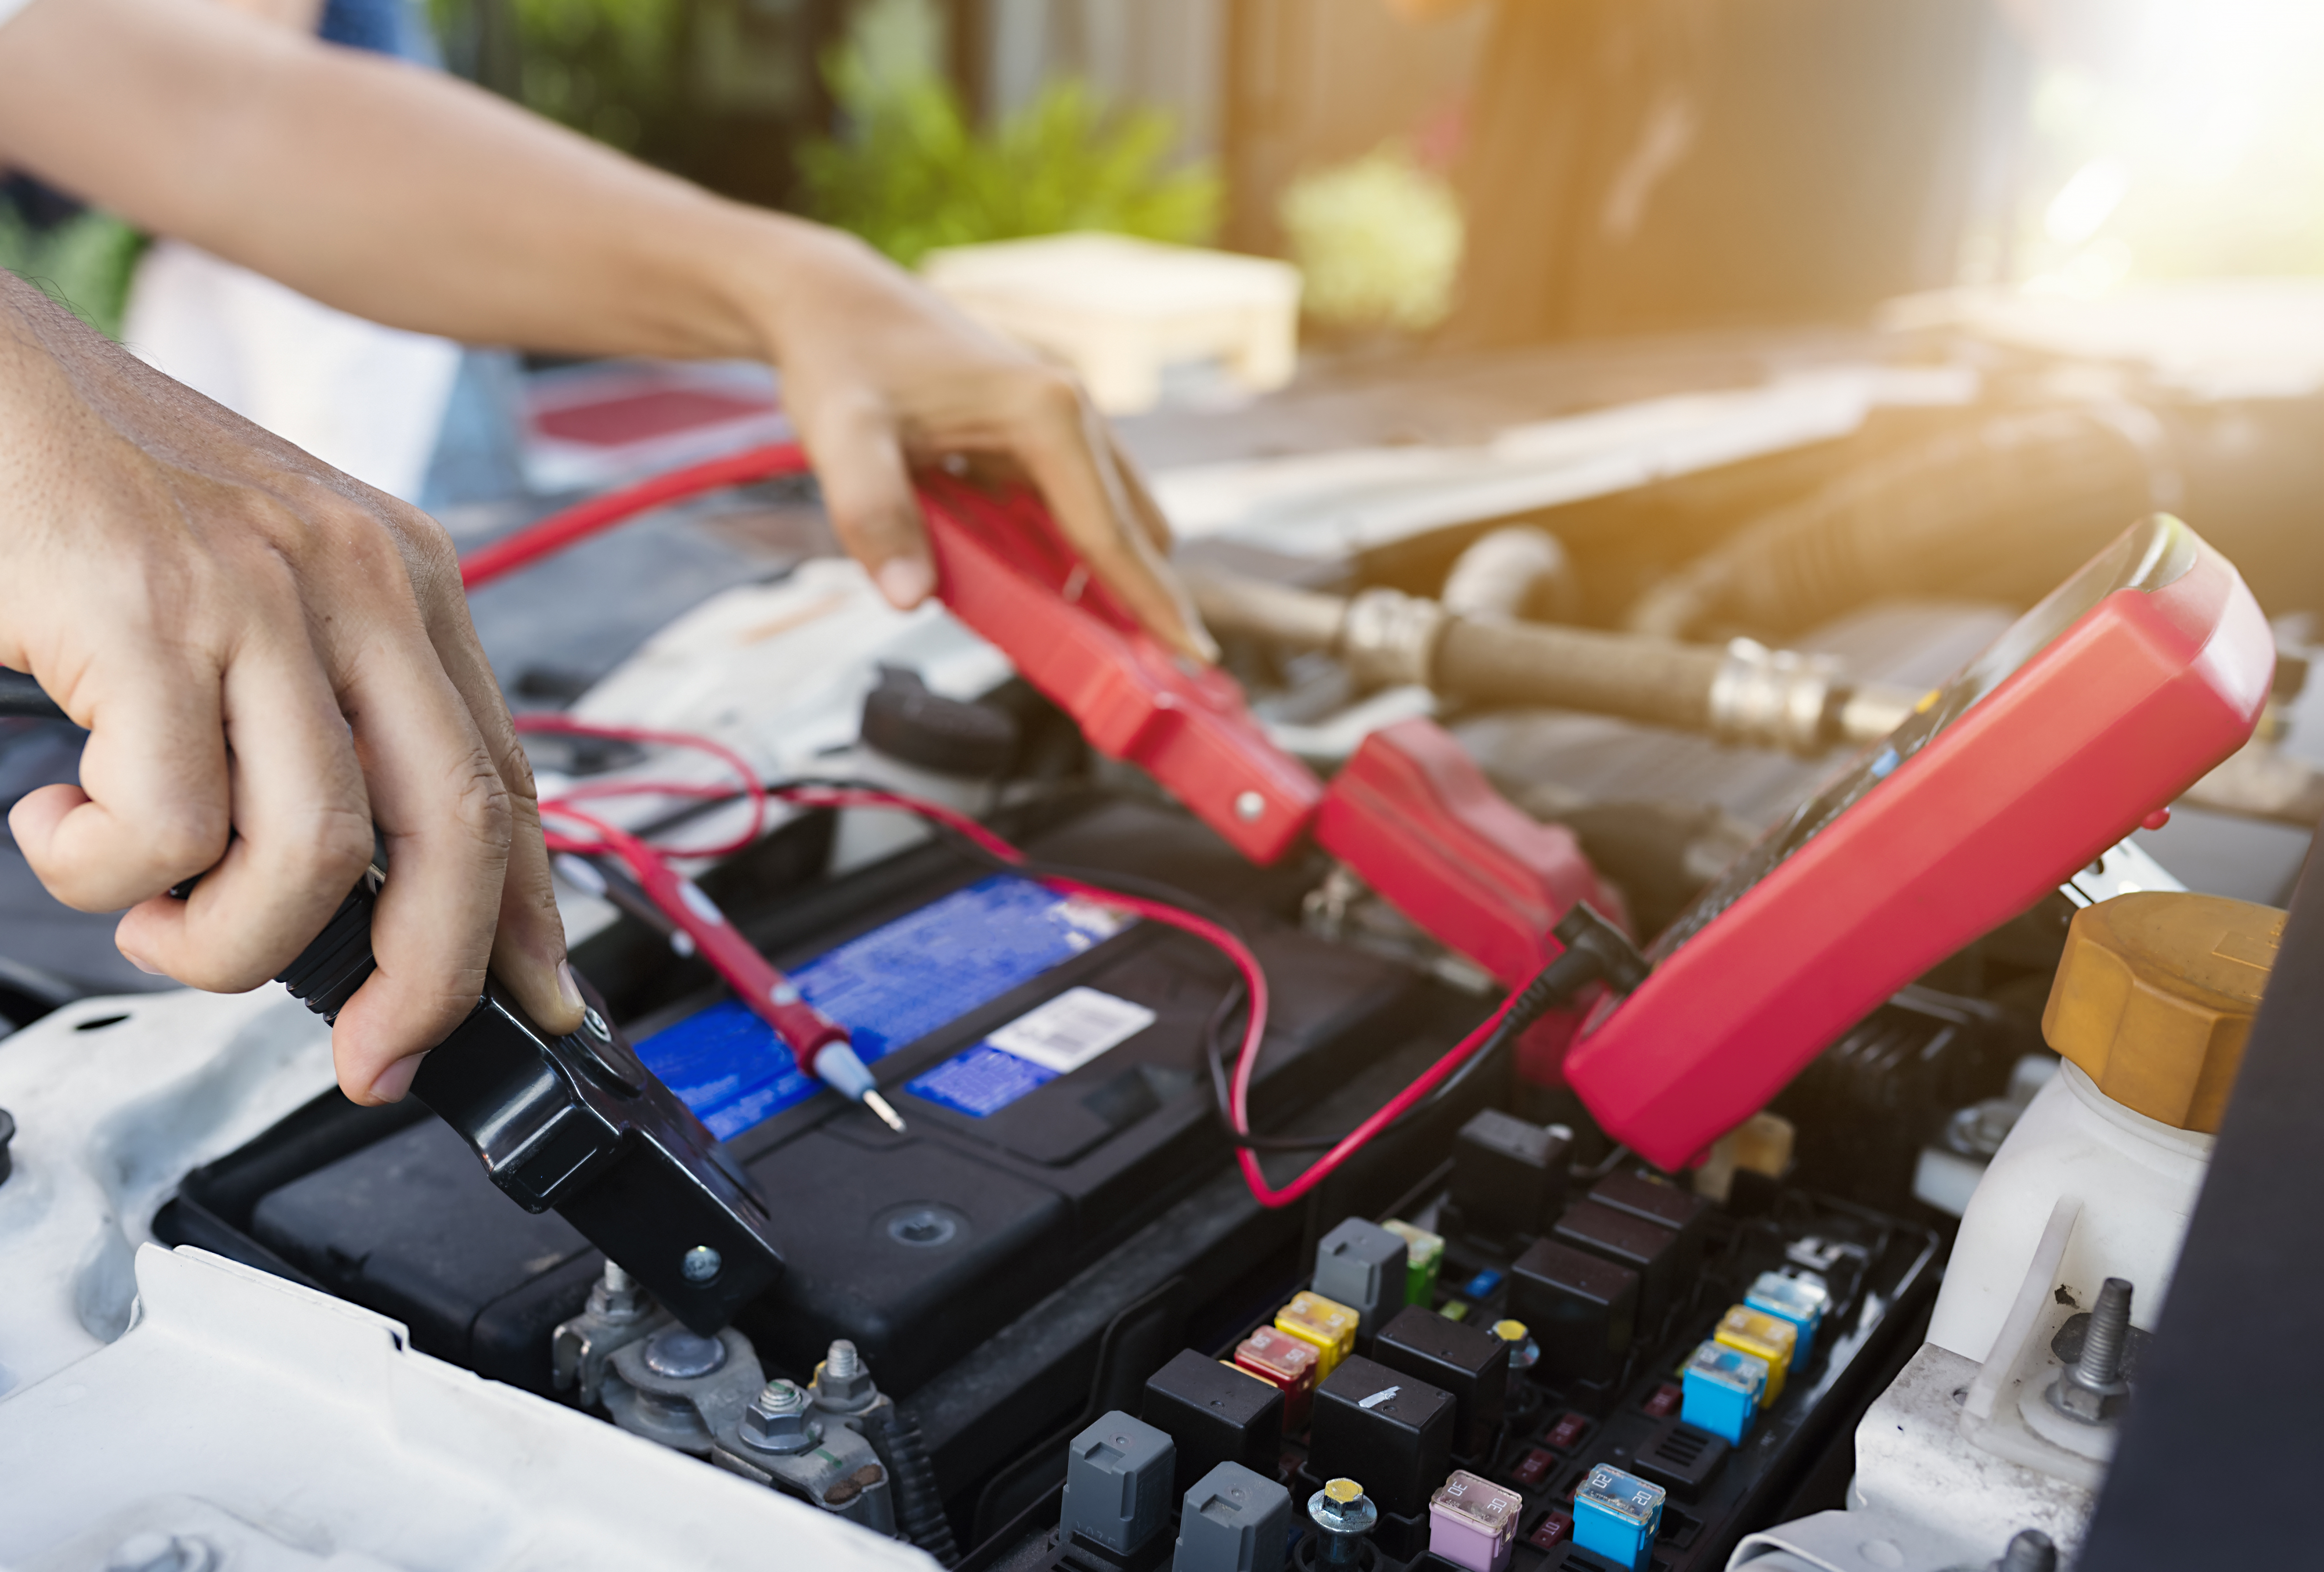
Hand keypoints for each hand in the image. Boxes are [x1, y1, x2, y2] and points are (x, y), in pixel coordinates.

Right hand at [0, 271, 583, 1100]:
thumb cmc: (94, 501)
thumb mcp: (257, 601)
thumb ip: (324, 720)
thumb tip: (367, 881)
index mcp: (402, 580)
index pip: (507, 778)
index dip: (527, 915)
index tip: (537, 1005)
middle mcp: (359, 581)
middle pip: (459, 832)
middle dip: (429, 979)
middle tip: (376, 1055)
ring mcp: (259, 596)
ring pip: (315, 856)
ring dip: (223, 938)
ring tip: (149, 910)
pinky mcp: (147, 616)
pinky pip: (168, 827)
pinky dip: (104, 872)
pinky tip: (58, 825)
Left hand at [738, 223, 1217, 662]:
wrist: (832, 305)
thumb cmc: (843, 361)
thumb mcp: (842, 438)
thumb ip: (873, 515)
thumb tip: (908, 598)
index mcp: (1047, 413)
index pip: (1113, 532)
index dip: (1152, 602)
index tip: (1194, 656)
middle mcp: (1073, 411)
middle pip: (1135, 528)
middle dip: (1141, 600)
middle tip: (1142, 675)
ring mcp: (1064, 420)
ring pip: (1115, 518)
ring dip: (1108, 580)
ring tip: (1099, 648)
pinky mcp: (1042, 434)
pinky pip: (1078, 508)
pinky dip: (1074, 555)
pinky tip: (1044, 594)